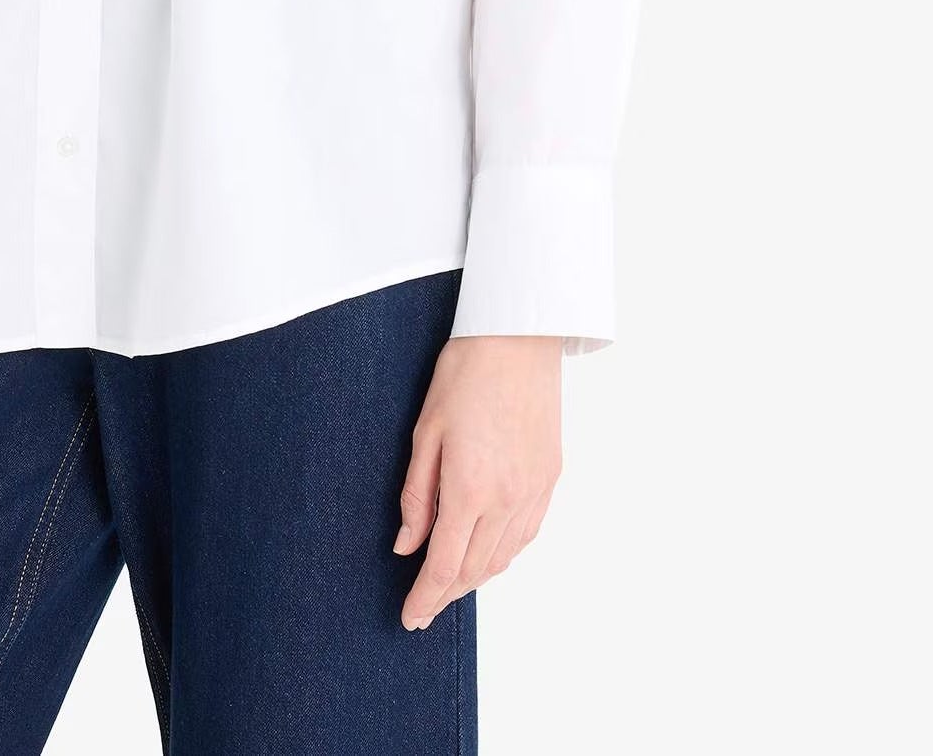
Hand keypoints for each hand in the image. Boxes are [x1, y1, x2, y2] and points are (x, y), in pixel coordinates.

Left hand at [392, 335, 562, 628]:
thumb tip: (406, 545)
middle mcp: (508, 499)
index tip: (410, 618)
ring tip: (449, 583)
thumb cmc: (465, 373)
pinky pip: (526, 534)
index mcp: (470, 488)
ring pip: (504, 557)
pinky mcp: (550, 478)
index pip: (445, 564)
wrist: (518, 338)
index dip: (426, 598)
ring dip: (475, 577)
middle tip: (423, 606)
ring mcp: (534, 491)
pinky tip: (487, 552)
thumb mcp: (425, 431)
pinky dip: (504, 554)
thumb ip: (417, 495)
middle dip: (446, 594)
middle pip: (475, 569)